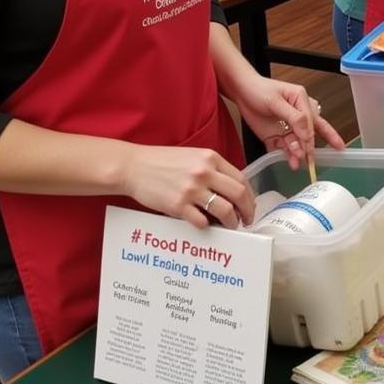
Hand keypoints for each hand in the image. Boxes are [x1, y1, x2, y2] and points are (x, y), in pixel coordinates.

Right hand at [121, 145, 255, 228]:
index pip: (241, 179)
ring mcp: (191, 189)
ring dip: (231, 222)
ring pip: (225, 210)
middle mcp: (204, 172)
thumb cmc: (163, 162)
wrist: (134, 167)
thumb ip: (212, 169)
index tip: (249, 206)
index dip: (249, 196)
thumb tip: (230, 191)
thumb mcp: (193, 156)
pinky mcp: (178, 205)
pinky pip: (202, 222)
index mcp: (211, 158)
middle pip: (239, 195)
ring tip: (230, 227)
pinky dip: (207, 226)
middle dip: (247, 211)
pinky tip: (206, 226)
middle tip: (246, 220)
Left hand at [232, 75, 344, 169]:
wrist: (239, 91)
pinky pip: (282, 148)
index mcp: (301, 101)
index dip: (310, 135)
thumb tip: (307, 133)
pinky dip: (285, 155)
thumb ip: (294, 117)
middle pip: (308, 133)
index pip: (311, 121)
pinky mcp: (275, 136)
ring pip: (295, 143)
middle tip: (310, 160)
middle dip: (309, 147)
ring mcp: (285, 127)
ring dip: (297, 153)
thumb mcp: (276, 101)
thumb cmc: (257, 89)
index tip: (309, 147)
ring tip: (297, 162)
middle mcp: (296, 115)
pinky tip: (290, 162)